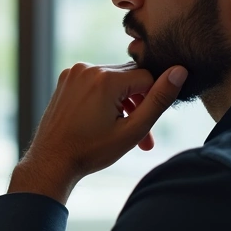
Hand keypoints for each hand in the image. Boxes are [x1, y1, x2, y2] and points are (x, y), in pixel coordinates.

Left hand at [9, 62, 186, 202]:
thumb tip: (179, 71)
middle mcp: (88, 68)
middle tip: (142, 137)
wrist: (51, 161)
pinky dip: (106, 99)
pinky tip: (105, 122)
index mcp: (105, 78)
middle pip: (130, 78)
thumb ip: (158, 100)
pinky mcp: (67, 79)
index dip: (152, 101)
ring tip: (124, 134)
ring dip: (123, 103)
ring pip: (114, 82)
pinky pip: (96, 83)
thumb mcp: (132, 129)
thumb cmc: (91, 150)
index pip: (148, 78)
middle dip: (139, 105)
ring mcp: (74, 72)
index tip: (147, 127)